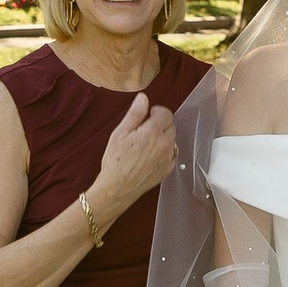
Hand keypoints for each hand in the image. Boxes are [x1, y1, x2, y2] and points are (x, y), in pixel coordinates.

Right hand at [86, 92, 175, 228]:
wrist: (117, 188)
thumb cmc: (116, 162)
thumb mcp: (120, 133)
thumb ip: (135, 114)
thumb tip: (143, 98)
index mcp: (153, 132)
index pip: (166, 113)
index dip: (156, 112)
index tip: (148, 116)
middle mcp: (164, 144)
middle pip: (170, 125)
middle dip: (159, 124)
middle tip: (143, 132)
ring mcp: (168, 158)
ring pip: (172, 140)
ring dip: (162, 138)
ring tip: (145, 145)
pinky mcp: (168, 169)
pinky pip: (171, 154)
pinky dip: (164, 152)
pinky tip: (149, 156)